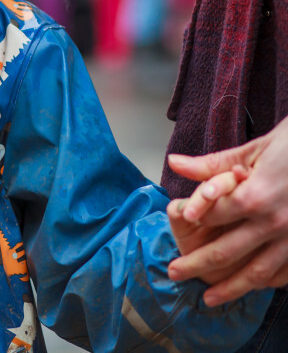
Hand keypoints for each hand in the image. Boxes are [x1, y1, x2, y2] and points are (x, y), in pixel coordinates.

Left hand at [167, 117, 287, 304]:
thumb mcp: (254, 150)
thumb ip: (212, 164)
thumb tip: (173, 162)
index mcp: (255, 197)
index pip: (211, 217)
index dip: (190, 222)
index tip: (176, 230)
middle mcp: (273, 223)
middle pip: (225, 251)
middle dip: (196, 264)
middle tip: (174, 272)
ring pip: (256, 272)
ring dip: (229, 287)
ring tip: (209, 298)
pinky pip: (284, 273)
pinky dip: (266, 283)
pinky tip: (251, 288)